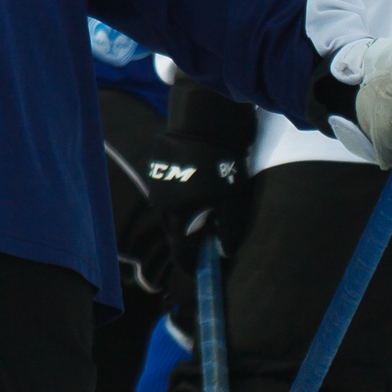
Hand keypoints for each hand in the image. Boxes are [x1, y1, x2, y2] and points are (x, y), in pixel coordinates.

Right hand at [145, 78, 253, 265]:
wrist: (204, 120)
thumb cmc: (221, 165)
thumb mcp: (233, 203)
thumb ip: (229, 232)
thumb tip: (223, 252)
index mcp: (175, 216)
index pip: (179, 252)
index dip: (192, 264)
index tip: (203, 270)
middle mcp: (159, 203)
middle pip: (175, 231)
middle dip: (193, 238)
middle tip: (214, 236)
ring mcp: (158, 183)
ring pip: (174, 210)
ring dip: (190, 215)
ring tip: (213, 207)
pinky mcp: (160, 166)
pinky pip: (172, 191)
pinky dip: (186, 196)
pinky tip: (204, 185)